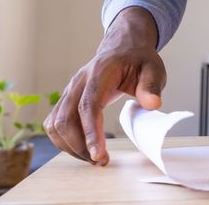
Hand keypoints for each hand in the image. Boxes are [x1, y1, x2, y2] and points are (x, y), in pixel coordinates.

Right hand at [44, 6, 166, 164]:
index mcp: (100, 73)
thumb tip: (152, 105)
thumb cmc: (139, 59)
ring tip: (94, 158)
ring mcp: (69, 91)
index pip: (88, 105)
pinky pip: (55, 124)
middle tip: (101, 161)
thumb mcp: (153, 68)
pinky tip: (82, 149)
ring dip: (71, 146)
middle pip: (66, 119)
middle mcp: (79, 82)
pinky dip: (64, 141)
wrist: (123, 47)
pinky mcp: (66, 99)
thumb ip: (152, 86)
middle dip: (80, 145)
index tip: (98, 154)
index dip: (90, 132)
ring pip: (56, 124)